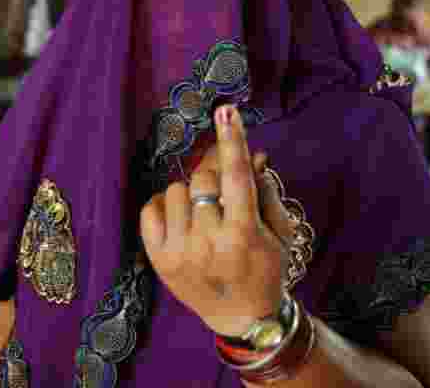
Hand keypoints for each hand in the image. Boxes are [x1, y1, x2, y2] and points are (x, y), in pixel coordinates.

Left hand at [140, 104, 291, 336]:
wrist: (242, 318)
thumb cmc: (265, 268)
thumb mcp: (278, 232)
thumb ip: (265, 190)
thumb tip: (252, 153)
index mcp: (243, 236)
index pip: (237, 177)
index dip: (231, 140)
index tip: (226, 110)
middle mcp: (208, 244)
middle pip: (203, 180)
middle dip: (215, 176)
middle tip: (223, 184)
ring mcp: (179, 253)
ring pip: (176, 190)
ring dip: (192, 194)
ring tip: (205, 213)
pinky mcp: (158, 259)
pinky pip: (151, 208)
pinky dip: (165, 206)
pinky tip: (182, 218)